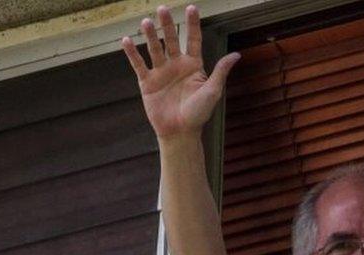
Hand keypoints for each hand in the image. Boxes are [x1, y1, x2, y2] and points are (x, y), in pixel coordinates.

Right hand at [121, 5, 240, 138]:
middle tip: (163, 9)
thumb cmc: (199, 113)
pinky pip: (138, 65)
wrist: (180, 132)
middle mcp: (176, 65)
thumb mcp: (212, 91)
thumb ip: (221, 72)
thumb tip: (236, 54)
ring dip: (151, 36)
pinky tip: (126, 41)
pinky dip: (132, 53)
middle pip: (172, 40)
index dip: (193, 24)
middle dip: (167, 25)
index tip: (191, 7)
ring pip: (155, 49)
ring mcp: (161, 72)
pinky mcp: (147, 83)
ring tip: (146, 22)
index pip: (193, 39)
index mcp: (193, 65)